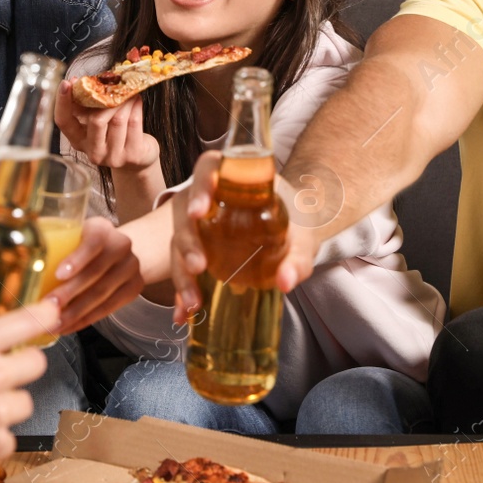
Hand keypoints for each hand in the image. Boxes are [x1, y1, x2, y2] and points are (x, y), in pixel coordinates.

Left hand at [45, 216, 142, 331]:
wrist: (118, 250)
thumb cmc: (82, 242)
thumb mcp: (70, 232)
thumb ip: (48, 237)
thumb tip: (11, 245)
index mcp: (102, 228)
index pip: (93, 241)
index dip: (77, 259)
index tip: (58, 274)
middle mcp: (121, 246)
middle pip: (95, 273)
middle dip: (69, 294)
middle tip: (46, 307)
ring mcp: (130, 268)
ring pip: (101, 295)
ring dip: (75, 313)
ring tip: (53, 324)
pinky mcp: (133, 289)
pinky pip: (108, 309)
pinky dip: (85, 320)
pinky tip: (68, 327)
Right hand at [56, 81, 161, 172]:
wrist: (138, 158)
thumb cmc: (114, 133)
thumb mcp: (97, 121)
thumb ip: (87, 105)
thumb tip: (77, 81)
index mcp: (79, 141)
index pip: (64, 122)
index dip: (62, 102)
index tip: (66, 83)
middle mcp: (93, 152)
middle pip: (96, 120)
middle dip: (106, 98)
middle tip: (113, 85)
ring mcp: (113, 156)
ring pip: (118, 119)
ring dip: (124, 100)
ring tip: (128, 90)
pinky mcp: (132, 155)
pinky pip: (134, 123)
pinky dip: (135, 106)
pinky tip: (136, 100)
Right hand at [169, 151, 316, 324]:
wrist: (296, 235)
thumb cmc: (298, 223)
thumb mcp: (303, 237)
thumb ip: (297, 257)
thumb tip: (284, 282)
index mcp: (235, 180)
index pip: (209, 168)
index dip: (201, 187)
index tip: (201, 211)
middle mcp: (211, 199)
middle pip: (186, 212)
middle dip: (187, 241)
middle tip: (199, 266)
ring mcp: (201, 226)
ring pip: (178, 242)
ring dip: (181, 273)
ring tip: (192, 302)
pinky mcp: (200, 251)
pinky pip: (184, 269)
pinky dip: (182, 293)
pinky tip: (184, 314)